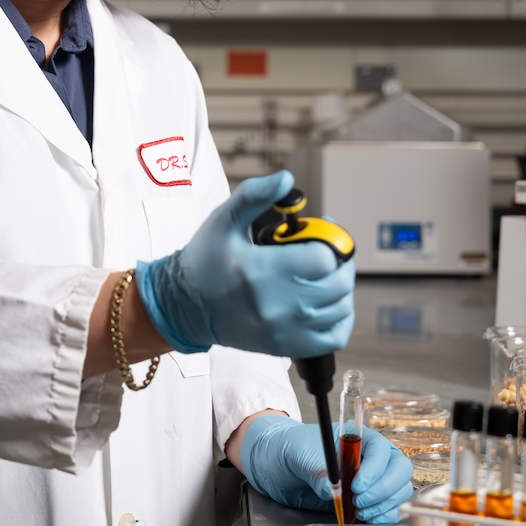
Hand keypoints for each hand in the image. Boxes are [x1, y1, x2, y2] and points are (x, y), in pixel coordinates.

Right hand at [135, 171, 354, 357]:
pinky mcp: (286, 346)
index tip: (316, 233)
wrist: (184, 307)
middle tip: (323, 250)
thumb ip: (255, 195)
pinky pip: (334, 337)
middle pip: (338, 283)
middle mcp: (276, 306)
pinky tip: (325, 301)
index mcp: (262, 271)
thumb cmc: (204, 260)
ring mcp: (284, 331)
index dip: (327, 241)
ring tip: (321, 274)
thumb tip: (286, 179)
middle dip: (337, 261)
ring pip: (341, 308)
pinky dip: (340, 318)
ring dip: (340, 287)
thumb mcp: (224, 220)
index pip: (323, 258)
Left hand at [240, 415, 413, 523]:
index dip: (375, 469)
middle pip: (399, 471)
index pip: (382, 450)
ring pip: (398, 491)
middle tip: (360, 500)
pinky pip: (389, 508)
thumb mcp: (300, 453)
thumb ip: (317, 469)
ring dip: (385, 504)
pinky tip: (368, 519)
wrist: (279, 465)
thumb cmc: (292, 448)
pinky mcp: (368, 499)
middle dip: (384, 489)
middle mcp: (371, 457)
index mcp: (359, 438)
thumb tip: (332, 490)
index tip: (356, 486)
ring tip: (361, 511)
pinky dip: (384, 516)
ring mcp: (373, 479)